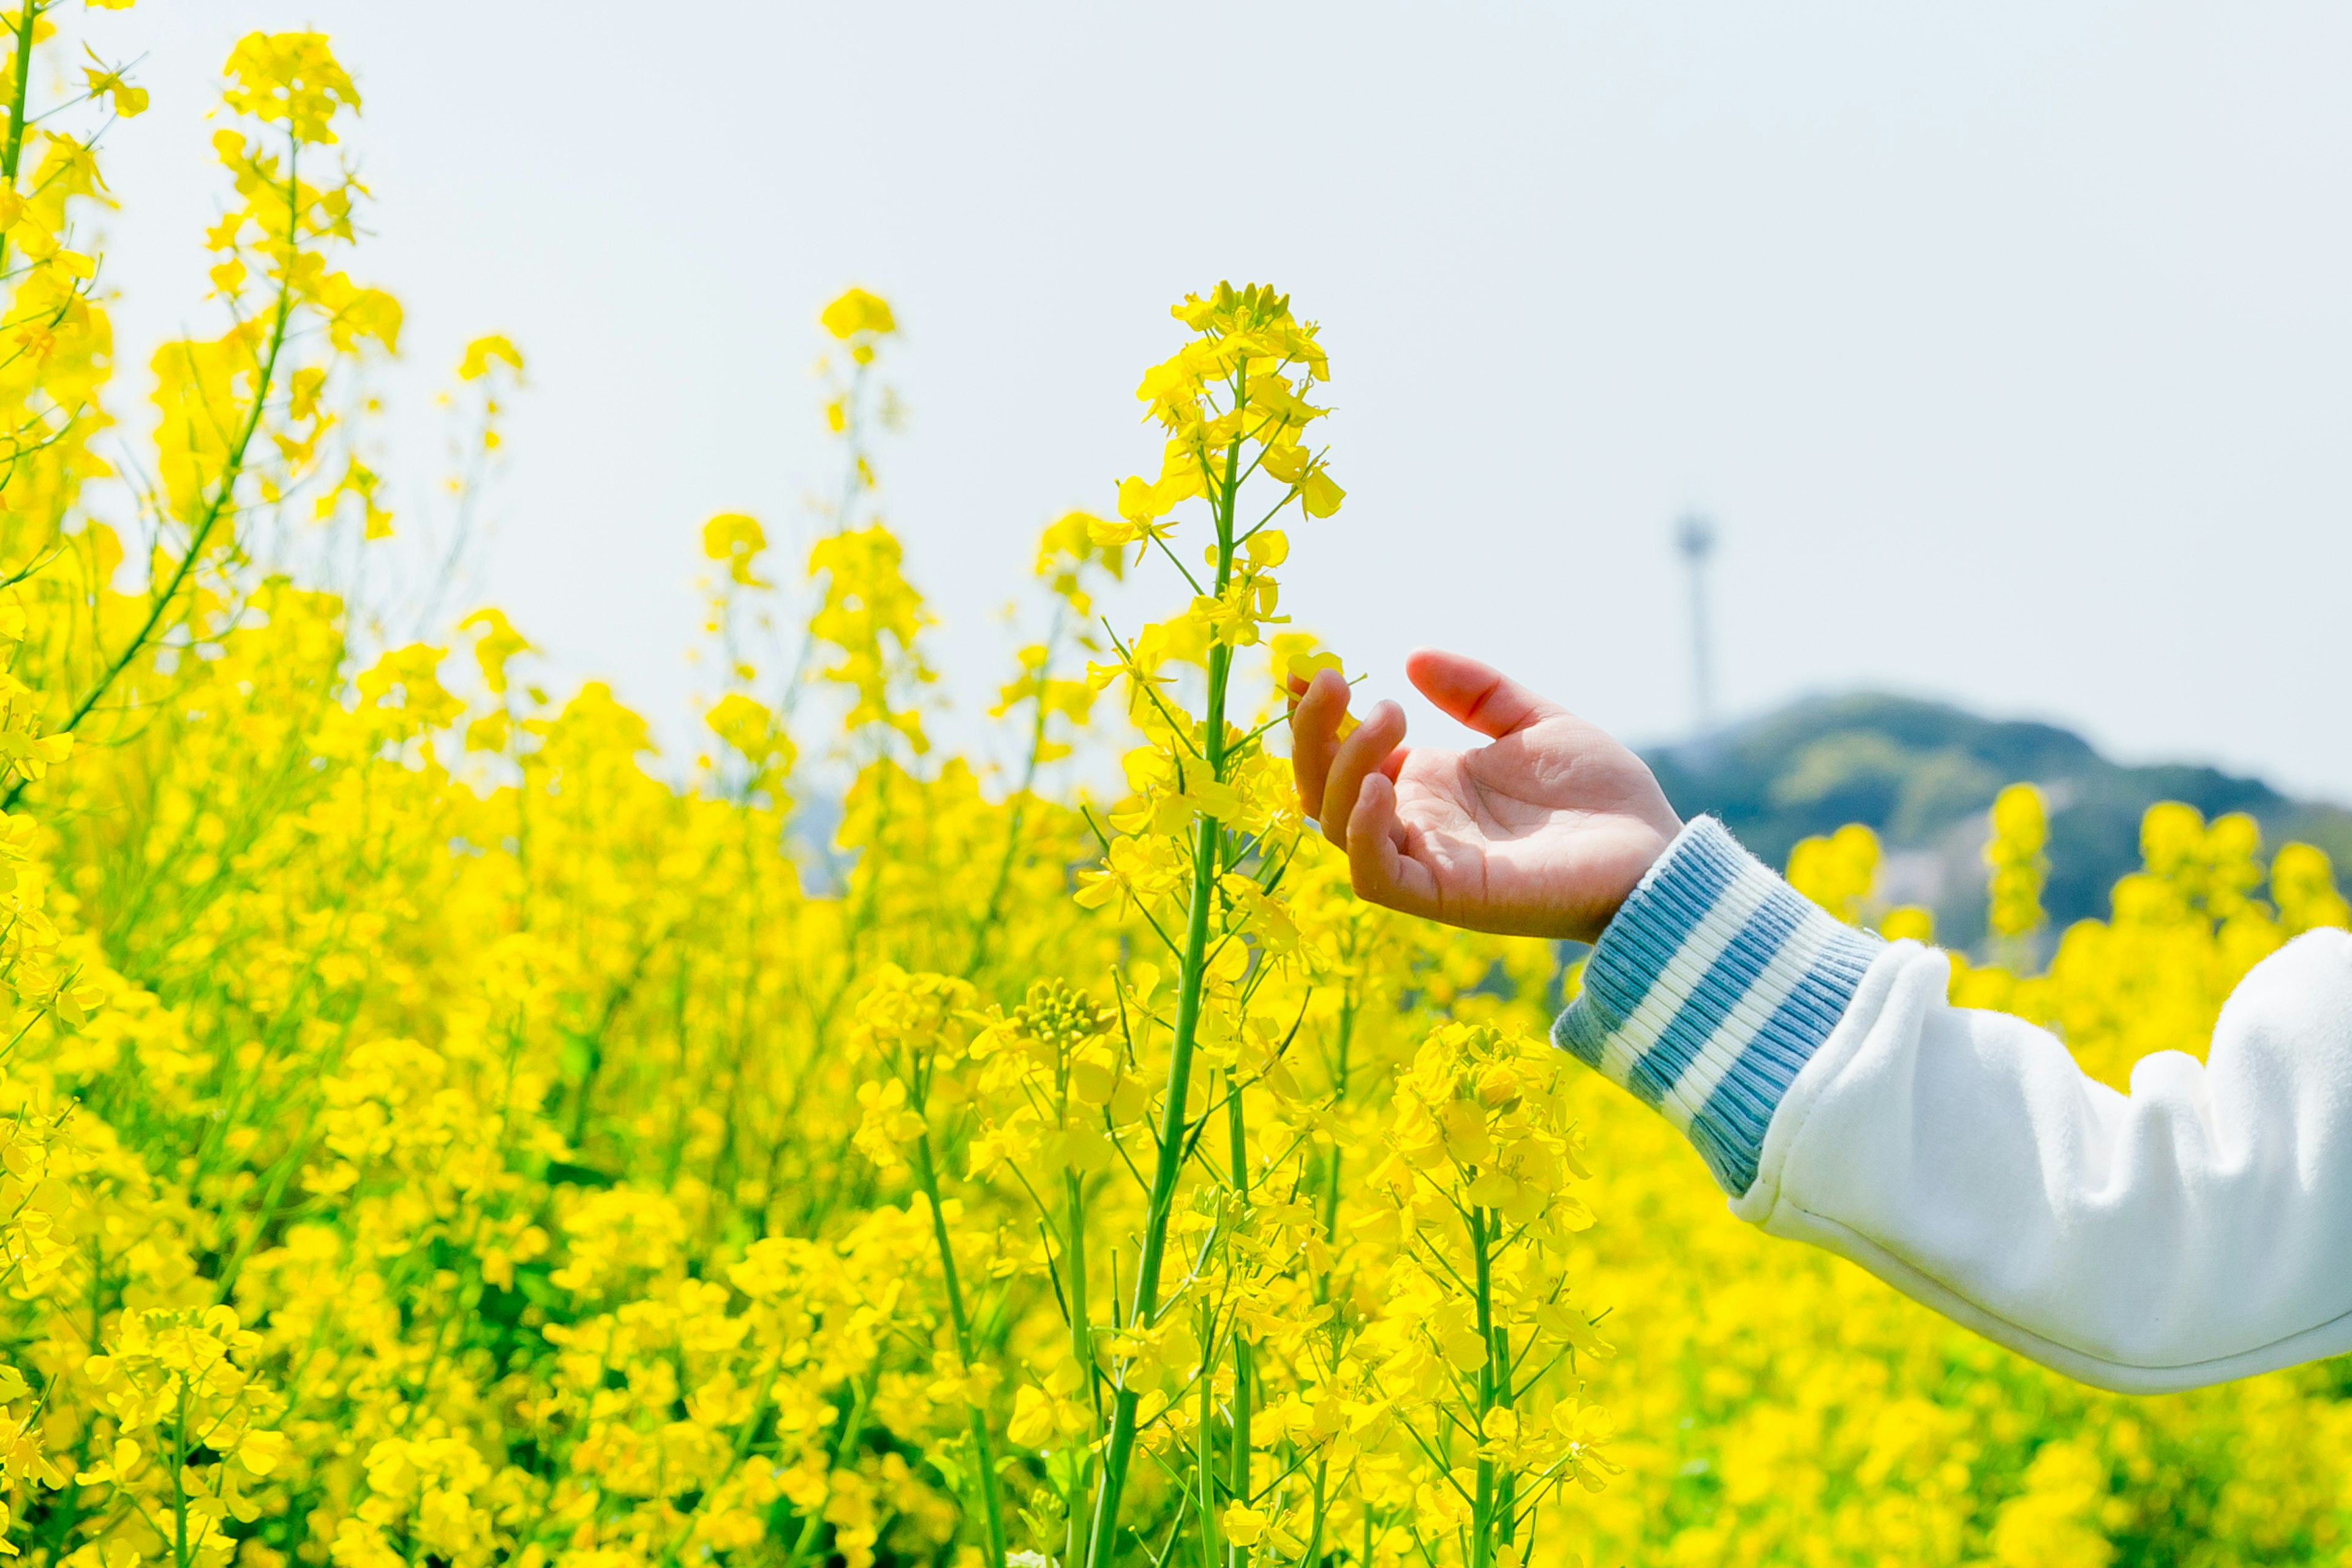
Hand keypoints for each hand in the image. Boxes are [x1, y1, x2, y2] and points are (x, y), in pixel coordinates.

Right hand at [1288, 649, 1682, 942]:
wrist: (1653, 849)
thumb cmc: (1600, 794)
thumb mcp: (1534, 721)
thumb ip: (1477, 691)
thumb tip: (1412, 657)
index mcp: (1428, 786)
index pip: (1341, 755)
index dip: (1314, 715)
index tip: (1302, 666)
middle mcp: (1416, 824)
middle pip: (1321, 788)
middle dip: (1312, 732)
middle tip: (1332, 678)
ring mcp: (1426, 861)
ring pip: (1336, 826)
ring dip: (1341, 766)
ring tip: (1388, 715)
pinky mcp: (1447, 896)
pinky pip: (1375, 876)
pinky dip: (1360, 832)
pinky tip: (1377, 786)